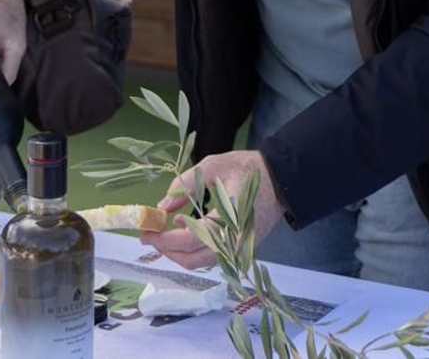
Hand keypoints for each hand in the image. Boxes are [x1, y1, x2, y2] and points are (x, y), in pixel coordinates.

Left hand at [145, 151, 285, 270]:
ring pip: (201, 263)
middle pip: (193, 259)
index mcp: (228, 220)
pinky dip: (192, 251)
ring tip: (162, 234)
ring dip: (178, 253)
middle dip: (166, 250)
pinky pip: (210, 257)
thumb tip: (162, 207)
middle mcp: (233, 242)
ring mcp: (238, 248)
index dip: (165, 239)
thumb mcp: (213, 166)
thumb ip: (185, 185)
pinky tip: (183, 232)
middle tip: (148, 235)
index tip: (146, 231)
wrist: (282, 179)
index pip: (190, 240)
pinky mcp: (239, 249)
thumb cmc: (248, 168)